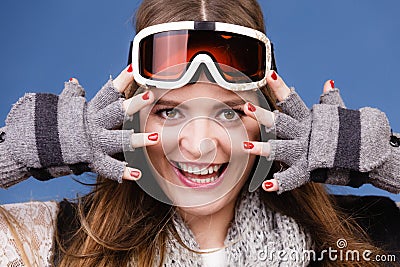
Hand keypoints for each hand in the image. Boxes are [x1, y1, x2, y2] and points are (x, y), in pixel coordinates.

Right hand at [3, 65, 158, 182]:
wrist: (32, 146)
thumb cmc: (53, 124)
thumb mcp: (63, 107)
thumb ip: (72, 94)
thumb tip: (74, 81)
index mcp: (89, 110)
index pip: (107, 92)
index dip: (120, 81)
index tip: (133, 69)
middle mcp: (93, 124)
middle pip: (115, 112)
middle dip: (133, 104)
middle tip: (149, 95)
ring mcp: (93, 142)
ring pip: (118, 140)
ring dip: (136, 139)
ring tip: (154, 137)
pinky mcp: (91, 159)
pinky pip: (108, 167)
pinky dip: (122, 172)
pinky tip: (137, 174)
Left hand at [242, 71, 391, 192]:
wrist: (365, 157)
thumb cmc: (345, 135)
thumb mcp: (337, 116)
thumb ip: (330, 100)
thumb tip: (328, 82)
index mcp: (308, 120)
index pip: (293, 101)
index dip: (281, 88)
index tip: (269, 74)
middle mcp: (304, 135)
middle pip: (281, 123)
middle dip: (263, 115)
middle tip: (247, 106)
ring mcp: (305, 153)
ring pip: (281, 150)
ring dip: (263, 148)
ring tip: (246, 146)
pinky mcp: (307, 171)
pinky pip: (292, 178)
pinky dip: (280, 183)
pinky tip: (267, 186)